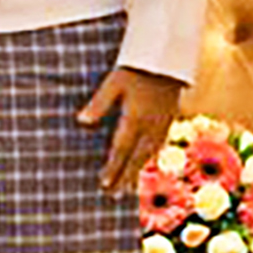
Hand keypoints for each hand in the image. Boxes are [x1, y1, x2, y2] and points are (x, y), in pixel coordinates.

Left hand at [78, 67, 183, 192]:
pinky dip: (149, 158)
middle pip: (136, 158)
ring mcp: (162, 123)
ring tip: (127, 187)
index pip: (121, 149)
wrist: (167, 57)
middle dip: (124, 177)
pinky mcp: (170, 118)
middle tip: (113, 195)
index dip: (113, 168)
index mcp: (135, 117)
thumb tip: (82, 121)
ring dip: (137, 171)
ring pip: (149, 154)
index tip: (103, 184)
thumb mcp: (114, 81)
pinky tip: (144, 162)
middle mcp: (150, 125)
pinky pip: (159, 145)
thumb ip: (99, 102)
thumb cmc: (136, 67)